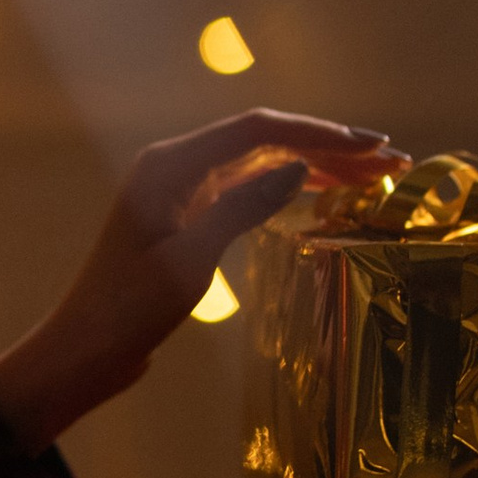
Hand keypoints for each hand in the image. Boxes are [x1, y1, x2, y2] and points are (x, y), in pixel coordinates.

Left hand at [0, 111, 406, 450]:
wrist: (85, 348)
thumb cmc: (130, 307)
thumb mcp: (190, 260)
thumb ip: (242, 207)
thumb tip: (298, 165)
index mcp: (171, 164)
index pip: (257, 129)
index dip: (318, 133)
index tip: (372, 145)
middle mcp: (177, 166)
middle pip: (264, 142)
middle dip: (328, 148)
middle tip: (392, 161)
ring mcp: (183, 191)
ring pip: (260, 165)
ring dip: (315, 167)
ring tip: (375, 176)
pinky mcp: (188, 218)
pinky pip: (247, 190)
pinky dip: (288, 190)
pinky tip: (325, 195)